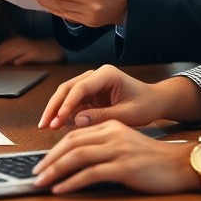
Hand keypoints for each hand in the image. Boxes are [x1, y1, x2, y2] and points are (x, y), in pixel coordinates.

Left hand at [0, 35, 63, 65]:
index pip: (4, 45)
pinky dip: (21, 59)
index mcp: (17, 40)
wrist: (51, 48)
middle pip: (8, 48)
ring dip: (7, 57)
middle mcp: (22, 42)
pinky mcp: (36, 53)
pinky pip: (28, 56)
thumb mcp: (21, 48)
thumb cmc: (34, 50)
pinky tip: (16, 63)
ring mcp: (29, 48)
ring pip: (16, 52)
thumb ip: (11, 52)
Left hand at [32, 121, 199, 193]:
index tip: (43, 162)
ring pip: (77, 157)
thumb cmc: (154, 160)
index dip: (55, 148)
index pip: (75, 134)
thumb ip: (104, 146)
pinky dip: (72, 182)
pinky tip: (61, 189)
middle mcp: (112, 134)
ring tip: (42, 182)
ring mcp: (118, 150)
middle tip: (36, 173)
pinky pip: (91, 174)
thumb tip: (78, 159)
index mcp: (111, 126)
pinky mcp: (124, 167)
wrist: (182, 165)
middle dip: (49, 159)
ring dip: (55, 170)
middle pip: (71, 143)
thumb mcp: (126, 145)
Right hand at [37, 65, 162, 130]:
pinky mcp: (90, 94)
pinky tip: (57, 124)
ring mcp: (91, 83)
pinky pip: (72, 102)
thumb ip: (103, 116)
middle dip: (54, 106)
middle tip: (45, 123)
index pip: (80, 87)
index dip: (67, 104)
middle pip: (68, 88)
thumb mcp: (127, 114)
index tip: (58, 119)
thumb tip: (77, 121)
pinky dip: (64, 113)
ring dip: (56, 109)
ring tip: (46, 126)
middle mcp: (96, 75)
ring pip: (66, 94)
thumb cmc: (146, 105)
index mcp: (106, 74)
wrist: (155, 102)